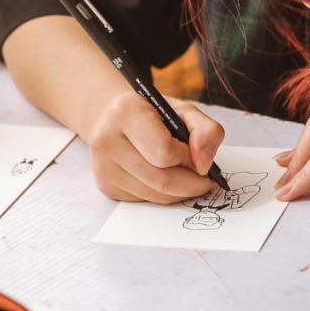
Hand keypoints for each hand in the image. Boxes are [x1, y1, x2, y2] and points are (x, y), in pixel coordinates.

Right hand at [88, 92, 225, 202]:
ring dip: (180, 193)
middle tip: (205, 180)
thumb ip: (206, 131)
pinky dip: (164, 195)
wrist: (115, 118)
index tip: (197, 156)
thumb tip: (203, 165)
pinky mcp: (106, 186)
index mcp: (125, 112)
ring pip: (154, 195)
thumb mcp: (185, 111)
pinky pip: (145, 200)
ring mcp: (103, 166)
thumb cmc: (153, 114)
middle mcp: (107, 140)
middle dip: (191, 183)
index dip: (189, 159)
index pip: (164, 152)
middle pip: (161, 180)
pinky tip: (169, 180)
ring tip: (190, 179)